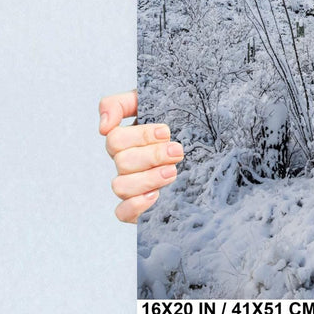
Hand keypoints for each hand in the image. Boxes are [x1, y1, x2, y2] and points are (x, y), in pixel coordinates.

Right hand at [99, 90, 184, 223]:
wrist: (210, 144)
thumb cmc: (181, 119)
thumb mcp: (153, 101)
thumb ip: (120, 104)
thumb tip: (103, 126)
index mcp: (127, 140)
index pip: (115, 139)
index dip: (140, 136)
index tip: (166, 131)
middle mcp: (126, 163)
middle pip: (122, 162)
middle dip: (152, 156)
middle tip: (178, 151)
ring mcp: (132, 185)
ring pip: (120, 186)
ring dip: (148, 179)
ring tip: (173, 172)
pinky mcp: (140, 207)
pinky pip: (122, 213)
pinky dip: (135, 205)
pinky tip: (156, 196)